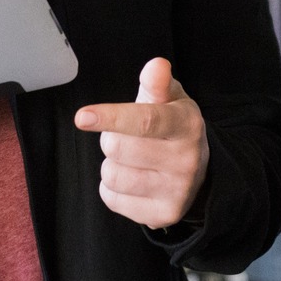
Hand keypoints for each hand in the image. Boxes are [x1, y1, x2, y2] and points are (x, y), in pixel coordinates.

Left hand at [75, 58, 209, 229]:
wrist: (199, 171)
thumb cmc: (173, 125)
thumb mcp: (170, 99)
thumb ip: (157, 83)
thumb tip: (157, 65)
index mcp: (187, 124)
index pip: (145, 121)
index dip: (112, 117)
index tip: (82, 117)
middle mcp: (186, 160)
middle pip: (118, 148)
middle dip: (111, 138)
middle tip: (128, 137)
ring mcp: (176, 191)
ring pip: (112, 175)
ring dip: (112, 164)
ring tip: (132, 160)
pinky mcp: (163, 215)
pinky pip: (112, 198)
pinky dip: (112, 188)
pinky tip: (133, 179)